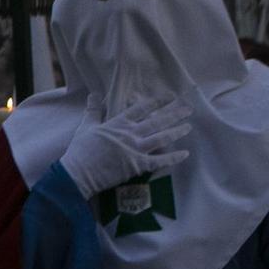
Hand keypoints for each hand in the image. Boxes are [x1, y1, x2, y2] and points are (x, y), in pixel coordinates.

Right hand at [58, 97, 192, 197]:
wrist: (79, 173)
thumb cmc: (81, 150)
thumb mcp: (85, 127)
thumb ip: (93, 110)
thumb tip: (94, 94)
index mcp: (118, 124)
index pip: (140, 109)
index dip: (156, 102)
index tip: (169, 96)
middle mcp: (131, 134)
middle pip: (156, 122)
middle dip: (173, 114)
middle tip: (188, 109)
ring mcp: (136, 149)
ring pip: (161, 138)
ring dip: (176, 132)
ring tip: (188, 127)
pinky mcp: (138, 165)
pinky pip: (160, 161)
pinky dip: (173, 158)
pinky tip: (185, 154)